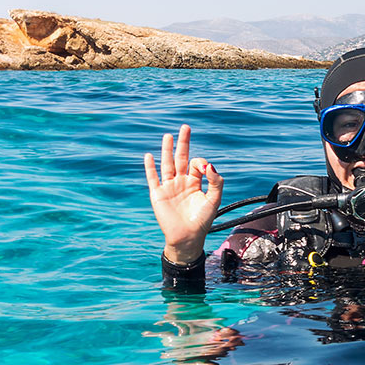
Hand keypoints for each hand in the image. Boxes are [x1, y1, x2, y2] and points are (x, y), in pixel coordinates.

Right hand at [144, 124, 222, 263]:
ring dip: (167, 150)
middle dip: (184, 143)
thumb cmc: (202, 220)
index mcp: (195, 182)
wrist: (188, 237)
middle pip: (181, 158)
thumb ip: (215, 182)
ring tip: (168, 136)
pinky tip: (149, 156)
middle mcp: (181, 182)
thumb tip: (209, 165)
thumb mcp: (214, 200)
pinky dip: (150, 167)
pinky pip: (153, 178)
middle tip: (185, 127)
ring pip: (167, 164)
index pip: (196, 164)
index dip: (201, 162)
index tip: (204, 169)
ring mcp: (169, 187)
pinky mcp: (158, 194)